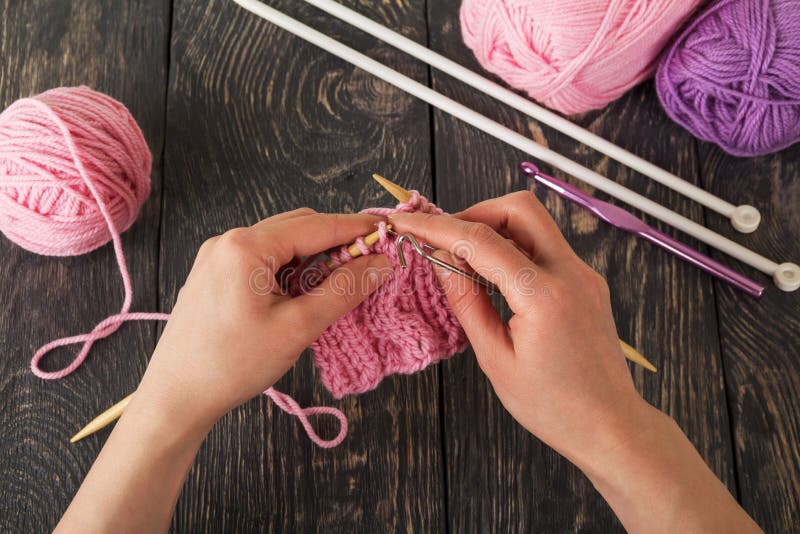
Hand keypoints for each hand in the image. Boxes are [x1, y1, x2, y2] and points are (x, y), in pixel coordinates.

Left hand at [139, 209, 390, 432]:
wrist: (176, 396)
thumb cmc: (233, 364)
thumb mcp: (297, 327)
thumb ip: (343, 290)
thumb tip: (380, 263)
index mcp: (246, 246)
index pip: (316, 225)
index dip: (356, 228)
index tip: (388, 232)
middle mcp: (228, 241)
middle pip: (297, 227)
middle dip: (336, 241)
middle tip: (370, 262)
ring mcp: (218, 257)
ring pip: (280, 243)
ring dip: (313, 256)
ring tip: (340, 282)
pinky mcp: (214, 275)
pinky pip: (262, 259)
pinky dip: (290, 268)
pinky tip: (304, 292)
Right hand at [391, 193, 760, 532]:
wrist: (610, 426)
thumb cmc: (552, 406)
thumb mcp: (495, 359)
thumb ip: (467, 302)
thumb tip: (441, 260)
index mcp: (543, 295)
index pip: (481, 241)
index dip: (437, 227)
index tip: (406, 222)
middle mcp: (570, 273)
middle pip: (519, 208)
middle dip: (474, 213)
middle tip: (444, 240)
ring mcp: (583, 274)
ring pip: (535, 223)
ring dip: (495, 228)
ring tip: (464, 259)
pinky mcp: (586, 282)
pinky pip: (545, 247)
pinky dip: (514, 247)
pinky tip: (493, 275)